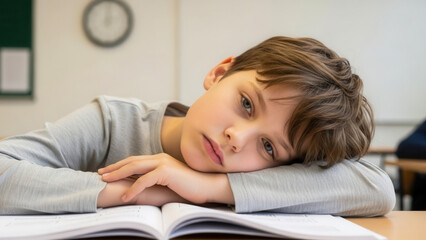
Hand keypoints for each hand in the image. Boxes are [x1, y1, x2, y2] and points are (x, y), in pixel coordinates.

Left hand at [98, 153, 233, 204]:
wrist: (207, 186)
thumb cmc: (190, 186)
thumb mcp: (170, 180)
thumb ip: (157, 178)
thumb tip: (144, 185)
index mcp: (160, 159)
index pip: (135, 160)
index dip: (120, 165)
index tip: (107, 171)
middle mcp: (159, 158)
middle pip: (131, 161)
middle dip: (114, 168)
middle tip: (100, 174)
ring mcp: (162, 163)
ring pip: (134, 167)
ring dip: (118, 174)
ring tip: (105, 182)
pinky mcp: (165, 172)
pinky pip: (144, 180)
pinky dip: (133, 188)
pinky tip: (125, 196)